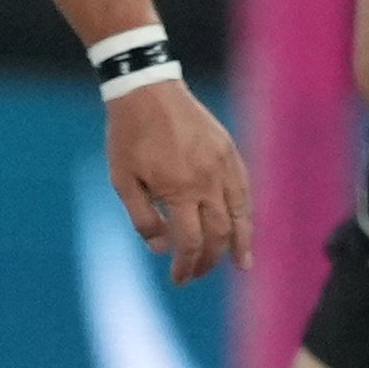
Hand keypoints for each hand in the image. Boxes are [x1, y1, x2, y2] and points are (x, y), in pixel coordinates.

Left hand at [107, 78, 250, 283]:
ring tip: (242, 265)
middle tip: (198, 273)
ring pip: (241, 214)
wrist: (147, 89)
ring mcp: (222, 165)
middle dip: (209, 260)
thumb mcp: (122, 180)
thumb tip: (161, 249)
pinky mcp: (229, 151)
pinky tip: (244, 226)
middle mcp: (207, 181)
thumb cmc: (129, 136)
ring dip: (241, 243)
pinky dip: (246, 213)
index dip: (186, 266)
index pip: (191, 242)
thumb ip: (142, 219)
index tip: (179, 279)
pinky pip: (244, 189)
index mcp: (178, 190)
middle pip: (218, 234)